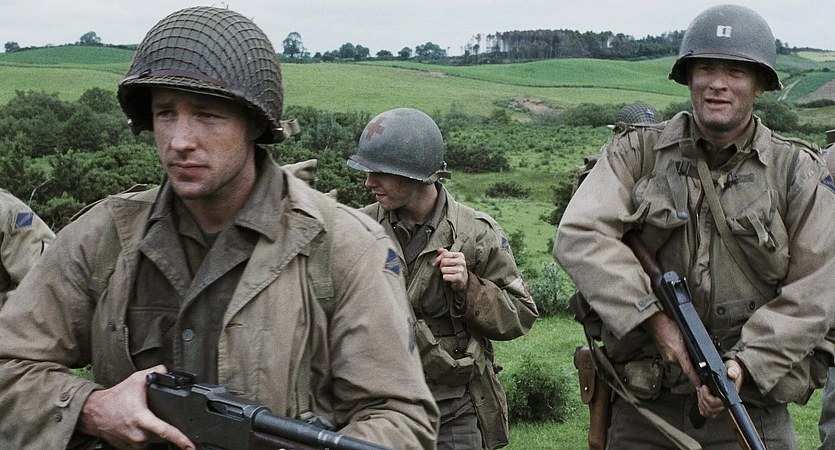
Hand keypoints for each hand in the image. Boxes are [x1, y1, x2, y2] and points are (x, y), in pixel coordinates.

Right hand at [77, 365, 194, 449]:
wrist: (93, 413)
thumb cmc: (114, 398)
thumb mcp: (136, 380)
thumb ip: (156, 372)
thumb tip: (168, 371)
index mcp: (142, 419)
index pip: (165, 431)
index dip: (181, 439)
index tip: (191, 445)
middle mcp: (138, 434)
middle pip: (163, 435)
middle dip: (167, 427)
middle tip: (159, 415)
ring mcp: (134, 444)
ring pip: (154, 440)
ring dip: (155, 431)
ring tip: (147, 418)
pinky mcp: (129, 448)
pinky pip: (145, 444)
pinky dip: (147, 435)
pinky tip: (141, 426)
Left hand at [433, 247, 468, 291]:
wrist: (463, 280)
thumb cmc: (455, 268)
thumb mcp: (452, 259)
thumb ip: (445, 253)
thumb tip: (439, 249)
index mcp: (460, 255)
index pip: (444, 254)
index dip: (438, 259)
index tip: (436, 263)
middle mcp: (462, 261)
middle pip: (443, 261)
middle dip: (441, 266)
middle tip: (444, 269)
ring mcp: (461, 270)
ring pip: (443, 269)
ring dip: (443, 272)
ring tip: (448, 273)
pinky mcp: (459, 277)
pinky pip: (445, 276)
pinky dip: (445, 278)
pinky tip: (449, 277)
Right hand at [643, 312, 700, 387]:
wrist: (656, 322)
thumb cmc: (670, 326)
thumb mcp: (685, 336)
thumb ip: (691, 348)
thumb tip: (697, 357)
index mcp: (678, 353)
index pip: (689, 370)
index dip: (695, 380)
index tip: (699, 386)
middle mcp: (671, 358)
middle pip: (685, 367)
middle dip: (690, 364)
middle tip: (694, 358)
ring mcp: (666, 358)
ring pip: (679, 363)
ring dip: (683, 359)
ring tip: (683, 348)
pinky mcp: (664, 356)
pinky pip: (674, 360)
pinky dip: (677, 356)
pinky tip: (677, 347)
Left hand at [696, 359, 744, 418]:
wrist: (732, 373)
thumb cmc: (732, 372)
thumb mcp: (733, 368)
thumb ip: (733, 371)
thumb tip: (731, 374)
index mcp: (729, 396)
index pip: (716, 404)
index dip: (707, 397)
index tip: (704, 387)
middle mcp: (724, 403)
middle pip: (710, 409)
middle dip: (702, 397)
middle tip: (701, 387)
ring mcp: (719, 405)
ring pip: (707, 411)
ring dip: (701, 401)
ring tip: (701, 391)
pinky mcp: (714, 405)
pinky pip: (706, 412)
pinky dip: (701, 405)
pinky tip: (701, 397)